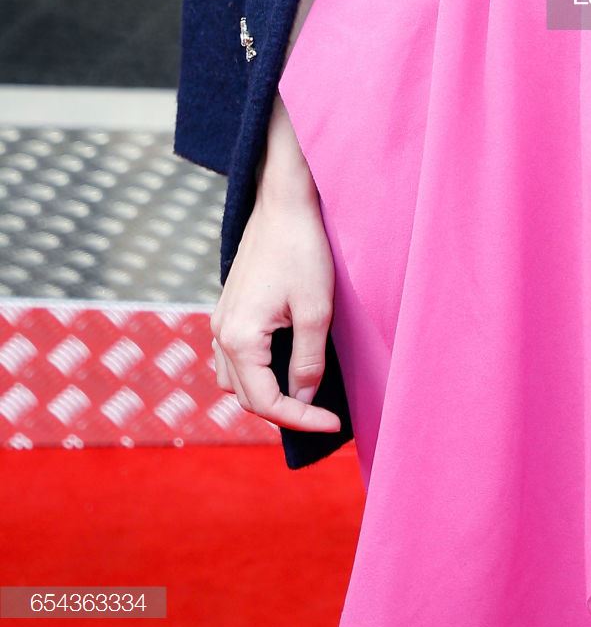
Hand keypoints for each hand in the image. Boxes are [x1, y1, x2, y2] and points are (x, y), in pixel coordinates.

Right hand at [210, 158, 341, 434]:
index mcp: (240, 339)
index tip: (334, 423)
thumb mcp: (316, 309)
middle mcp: (221, 334)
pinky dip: (255, 374)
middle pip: (246, 396)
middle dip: (284, 411)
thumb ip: (308, 360)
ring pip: (235, 380)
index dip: (301, 419)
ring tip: (303, 397)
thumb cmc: (302, 249)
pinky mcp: (228, 309)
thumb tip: (304, 397)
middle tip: (323, 415)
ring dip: (265, 395)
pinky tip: (282, 367)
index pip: (266, 402)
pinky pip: (233, 358)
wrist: (282, 203)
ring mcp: (221, 321)